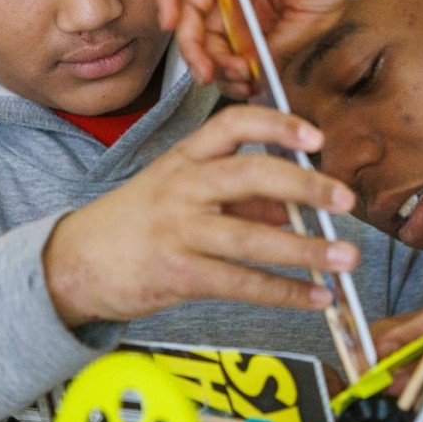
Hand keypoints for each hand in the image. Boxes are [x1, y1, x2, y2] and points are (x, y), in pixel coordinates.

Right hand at [43, 105, 358, 326]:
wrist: (75, 263)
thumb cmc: (137, 223)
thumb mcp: (182, 193)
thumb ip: (241, 197)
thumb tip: (299, 209)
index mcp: (186, 157)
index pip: (233, 124)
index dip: (277, 125)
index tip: (315, 137)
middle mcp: (183, 186)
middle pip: (251, 174)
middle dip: (306, 186)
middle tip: (346, 199)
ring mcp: (179, 230)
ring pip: (252, 238)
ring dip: (306, 251)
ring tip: (348, 258)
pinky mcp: (178, 273)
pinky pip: (241, 283)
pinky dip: (284, 292)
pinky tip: (316, 297)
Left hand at [156, 0, 347, 97]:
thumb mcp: (305, 25)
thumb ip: (272, 50)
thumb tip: (249, 83)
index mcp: (257, 11)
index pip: (227, 45)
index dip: (226, 69)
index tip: (238, 85)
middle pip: (204, 28)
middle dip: (205, 58)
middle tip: (213, 76)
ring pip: (189, 2)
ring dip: (188, 37)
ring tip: (198, 61)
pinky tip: (171, 20)